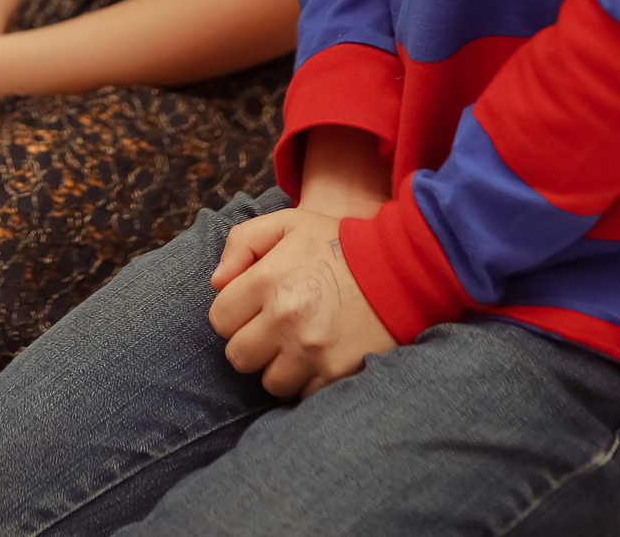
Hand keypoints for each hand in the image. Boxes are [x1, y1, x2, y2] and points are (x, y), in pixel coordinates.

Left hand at [207, 207, 396, 398]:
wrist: (403, 268)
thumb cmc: (339, 244)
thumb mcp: (288, 224)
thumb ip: (242, 243)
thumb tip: (216, 282)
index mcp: (267, 280)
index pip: (220, 320)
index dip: (235, 315)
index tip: (255, 308)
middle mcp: (286, 319)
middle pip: (239, 357)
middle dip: (253, 344)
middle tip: (275, 330)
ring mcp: (313, 350)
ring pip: (271, 382)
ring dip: (281, 368)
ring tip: (300, 345)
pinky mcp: (338, 373)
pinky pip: (305, 395)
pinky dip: (310, 382)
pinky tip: (322, 358)